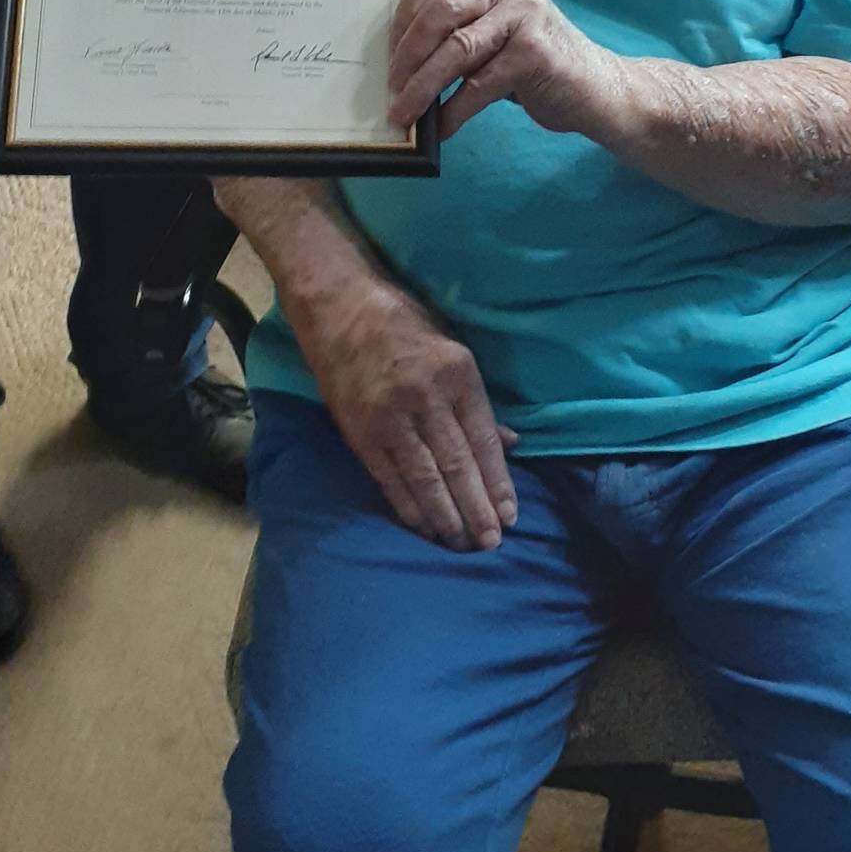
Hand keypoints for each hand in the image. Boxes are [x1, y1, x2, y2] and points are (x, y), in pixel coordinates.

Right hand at [287, 272, 518, 551]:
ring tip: (461, 544)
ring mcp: (390, 415)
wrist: (340, 306)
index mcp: (456, 373)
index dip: (498, 481)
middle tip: (490, 544)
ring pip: (424, 477)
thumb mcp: (452, 351)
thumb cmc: (404, 325)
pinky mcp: (359, 430)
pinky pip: (389, 478)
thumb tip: (510, 444)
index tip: (509, 516)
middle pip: (457, 464)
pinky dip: (408, 506)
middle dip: (476, 508)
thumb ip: (477, 403)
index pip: (483, 439)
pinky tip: (424, 527)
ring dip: (446, 516)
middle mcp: (426, 396)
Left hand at [389, 0, 620, 141]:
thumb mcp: (490, 31)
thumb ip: (453, 28)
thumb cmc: (530, 62)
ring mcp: (527, 14)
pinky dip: (454, 111)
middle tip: (391, 87)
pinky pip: (481, 85)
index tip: (387, 54)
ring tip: (404, 113)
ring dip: (423, 87)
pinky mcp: (536, 52)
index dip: (402, 16)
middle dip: (408, 53)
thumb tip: (394, 60)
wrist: (594, 88)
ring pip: (458, 49)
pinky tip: (440, 128)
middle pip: (441, 10)